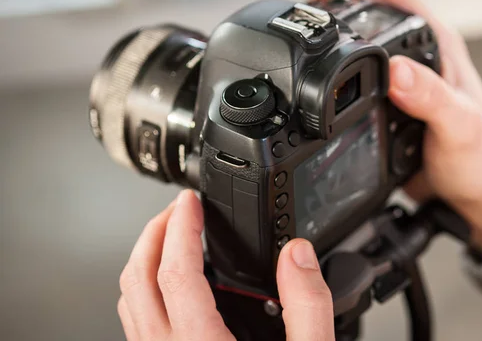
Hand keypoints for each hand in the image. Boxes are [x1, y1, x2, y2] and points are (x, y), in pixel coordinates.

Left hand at [117, 190, 333, 340]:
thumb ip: (308, 306)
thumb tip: (297, 255)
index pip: (176, 272)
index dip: (181, 228)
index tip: (190, 202)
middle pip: (137, 279)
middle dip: (153, 234)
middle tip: (177, 209)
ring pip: (128, 301)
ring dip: (144, 259)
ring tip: (171, 237)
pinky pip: (137, 323)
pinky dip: (146, 289)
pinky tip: (173, 285)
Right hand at [292, 0, 481, 259]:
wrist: (474, 194)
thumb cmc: (480, 160)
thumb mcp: (459, 128)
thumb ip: (431, 98)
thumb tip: (396, 70)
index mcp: (438, 49)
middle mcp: (419, 58)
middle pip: (371, 11)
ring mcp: (403, 79)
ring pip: (360, 42)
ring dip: (330, 30)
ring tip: (300, 25)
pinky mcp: (389, 102)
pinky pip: (355, 75)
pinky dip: (331, 68)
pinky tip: (316, 71)